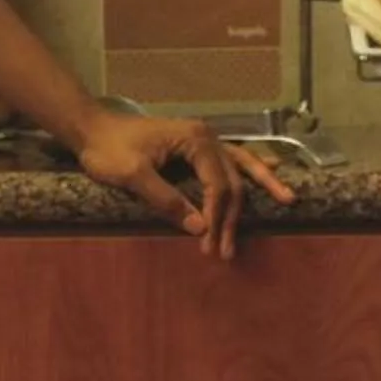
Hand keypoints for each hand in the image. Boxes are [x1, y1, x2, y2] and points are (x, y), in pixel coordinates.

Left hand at [71, 107, 294, 259]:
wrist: (92, 128)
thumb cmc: (108, 150)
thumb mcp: (133, 176)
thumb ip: (166, 199)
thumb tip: (199, 227)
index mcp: (195, 140)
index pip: (217, 185)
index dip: (216, 217)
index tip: (209, 244)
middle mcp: (207, 136)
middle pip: (231, 181)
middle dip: (231, 217)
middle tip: (226, 252)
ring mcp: (203, 139)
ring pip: (241, 166)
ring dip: (259, 187)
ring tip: (288, 200)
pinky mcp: (196, 146)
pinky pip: (232, 159)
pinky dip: (251, 168)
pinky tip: (272, 170)